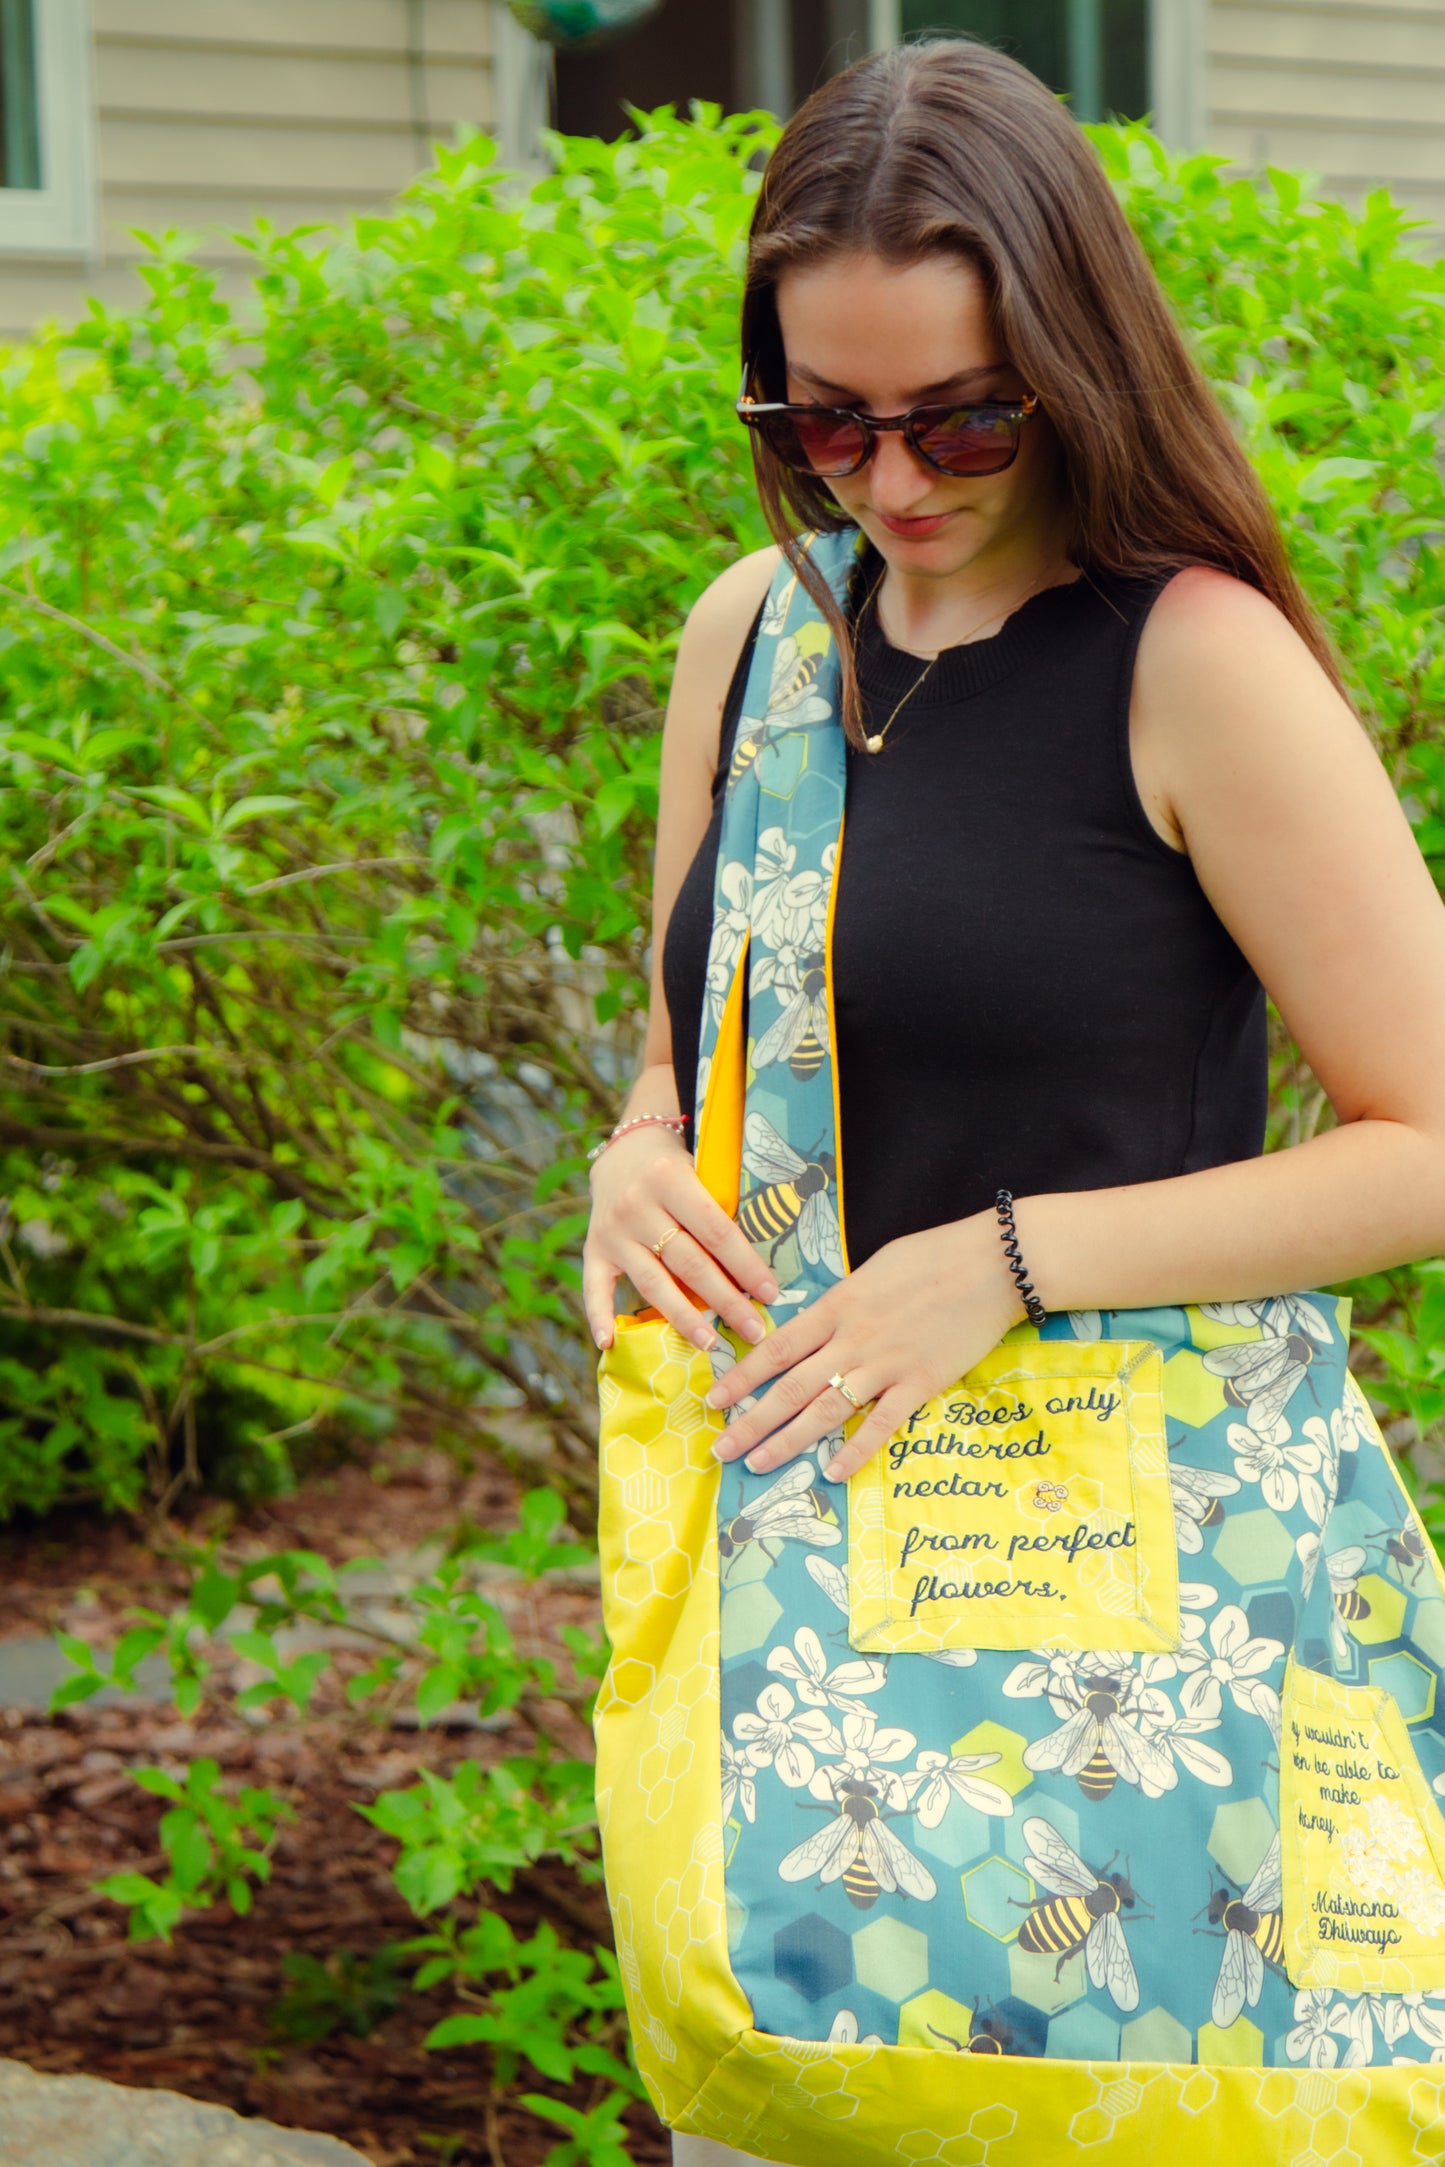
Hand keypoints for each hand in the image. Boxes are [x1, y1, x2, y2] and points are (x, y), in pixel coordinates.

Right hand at [583, 1124, 782, 1352]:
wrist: (624, 1149)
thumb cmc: (677, 1164)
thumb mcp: (700, 1168)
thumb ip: (719, 1207)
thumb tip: (760, 1263)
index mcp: (669, 1178)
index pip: (715, 1230)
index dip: (745, 1265)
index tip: (770, 1294)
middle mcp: (636, 1205)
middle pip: (688, 1263)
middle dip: (725, 1300)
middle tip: (753, 1329)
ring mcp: (612, 1231)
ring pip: (652, 1283)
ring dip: (683, 1318)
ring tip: (710, 1345)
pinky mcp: (594, 1249)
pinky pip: (595, 1288)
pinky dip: (599, 1316)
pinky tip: (609, 1343)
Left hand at [703, 1213, 1024, 1481]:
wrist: (991, 1265)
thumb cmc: (932, 1256)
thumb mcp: (872, 1269)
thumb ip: (842, 1302)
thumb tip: (819, 1322)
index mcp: (836, 1306)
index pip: (776, 1349)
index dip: (741, 1378)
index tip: (714, 1401)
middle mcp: (852, 1340)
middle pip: (790, 1387)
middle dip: (750, 1422)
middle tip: (720, 1450)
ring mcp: (885, 1365)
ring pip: (824, 1411)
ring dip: (787, 1441)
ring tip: (757, 1464)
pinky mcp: (920, 1384)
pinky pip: (881, 1424)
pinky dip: (855, 1450)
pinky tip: (831, 1472)